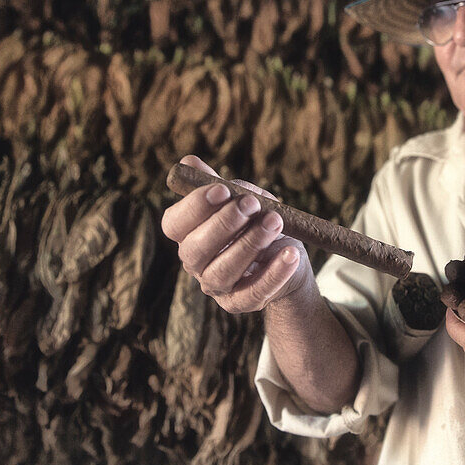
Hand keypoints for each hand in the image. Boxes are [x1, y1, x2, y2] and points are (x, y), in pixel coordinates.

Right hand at [160, 155, 314, 313]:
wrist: (287, 256)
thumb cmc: (258, 223)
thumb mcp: (242, 200)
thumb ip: (219, 184)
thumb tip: (189, 162)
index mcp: (188, 234)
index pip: (174, 224)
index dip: (193, 207)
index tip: (221, 190)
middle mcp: (196, 263)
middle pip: (194, 250)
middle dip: (223, 225)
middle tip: (253, 204)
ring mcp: (217, 286)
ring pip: (222, 271)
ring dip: (250, 244)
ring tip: (275, 221)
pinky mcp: (242, 303)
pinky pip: (255, 292)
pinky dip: (274, 273)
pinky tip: (290, 253)